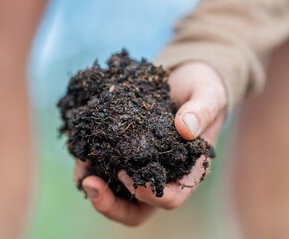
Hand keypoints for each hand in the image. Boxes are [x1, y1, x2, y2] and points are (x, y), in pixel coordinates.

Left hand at [74, 61, 226, 225]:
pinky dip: (91, 165)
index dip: (147, 193)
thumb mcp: (209, 96)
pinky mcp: (127, 152)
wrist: (184, 81)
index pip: (170, 198)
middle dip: (110, 204)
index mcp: (187, 171)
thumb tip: (185, 128)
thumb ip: (203, 110)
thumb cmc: (202, 91)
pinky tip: (80, 150)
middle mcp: (163, 175)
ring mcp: (143, 165)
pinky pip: (107, 169)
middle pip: (136, 209)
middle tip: (89, 183)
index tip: (126, 172)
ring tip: (79, 165)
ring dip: (95, 187)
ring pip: (117, 194)